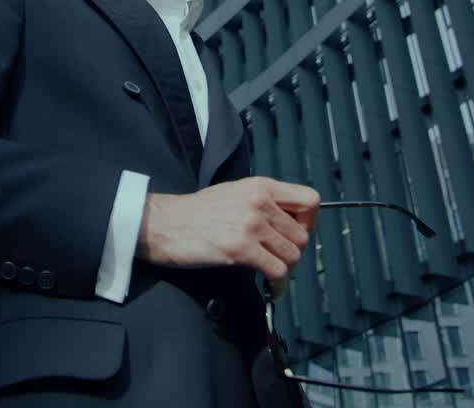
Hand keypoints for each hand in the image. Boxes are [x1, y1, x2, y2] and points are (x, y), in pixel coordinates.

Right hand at [136, 176, 319, 283]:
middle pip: (302, 235)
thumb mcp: (234, 193)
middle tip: (279, 259)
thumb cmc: (194, 212)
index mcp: (260, 186)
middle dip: (293, 251)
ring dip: (285, 270)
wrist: (163, 224)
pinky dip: (278, 285)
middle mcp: (259, 203)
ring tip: (272, 273)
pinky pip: (277, 271)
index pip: (309, 200)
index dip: (310, 221)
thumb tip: (287, 221)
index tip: (299, 232)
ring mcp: (250, 225)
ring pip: (292, 255)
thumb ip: (263, 202)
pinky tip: (270, 287)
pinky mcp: (241, 249)